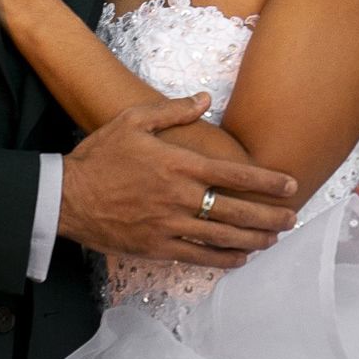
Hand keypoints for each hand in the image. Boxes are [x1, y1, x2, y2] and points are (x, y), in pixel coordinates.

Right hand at [61, 93, 300, 267]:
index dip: (266, 180)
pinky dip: (224, 259)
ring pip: (223, 237)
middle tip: (293, 218)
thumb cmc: (99, 156)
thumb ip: (172, 111)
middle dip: (270, 215)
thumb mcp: (132, 120)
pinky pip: (199, 257)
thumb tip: (203, 99)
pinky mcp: (157, 247)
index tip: (290, 184)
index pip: (233, 173)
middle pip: (236, 210)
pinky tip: (240, 258)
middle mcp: (179, 197)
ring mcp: (169, 225)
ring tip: (274, 238)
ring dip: (254, 239)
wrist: (66, 196)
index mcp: (178, 164)